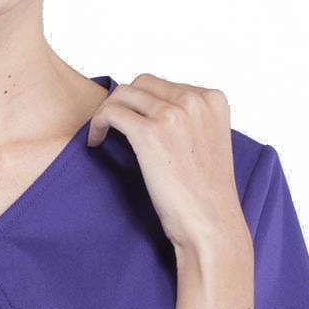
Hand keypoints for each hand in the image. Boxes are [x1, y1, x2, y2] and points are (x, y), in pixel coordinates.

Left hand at [87, 73, 246, 251]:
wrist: (211, 225)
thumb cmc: (207, 196)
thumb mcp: (208, 144)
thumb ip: (189, 121)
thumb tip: (153, 109)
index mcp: (213, 99)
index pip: (164, 85)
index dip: (143, 103)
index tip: (133, 123)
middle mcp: (195, 100)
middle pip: (142, 84)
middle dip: (124, 103)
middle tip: (114, 128)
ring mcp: (173, 114)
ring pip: (123, 95)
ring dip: (107, 113)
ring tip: (101, 135)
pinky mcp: (149, 133)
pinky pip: (111, 113)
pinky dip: (98, 124)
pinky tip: (96, 142)